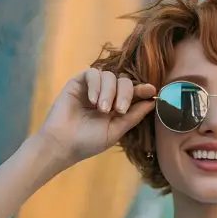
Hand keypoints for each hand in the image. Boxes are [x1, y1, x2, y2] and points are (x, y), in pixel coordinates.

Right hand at [36, 69, 155, 171]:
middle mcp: (106, 95)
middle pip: (124, 81)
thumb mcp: (116, 130)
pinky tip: (92, 101)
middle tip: (120, 110)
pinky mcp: (78, 82)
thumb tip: (153, 101)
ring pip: (109, 76)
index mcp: (116, 106)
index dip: (143, 89)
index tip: (152, 91)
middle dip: (126, 93)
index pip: (133, 92)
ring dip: (109, 92)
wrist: (63, 143)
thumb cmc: (88, 141)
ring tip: (102, 110)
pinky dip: (96, 85)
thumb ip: (134, 116)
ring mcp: (92, 87)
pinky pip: (92, 73)